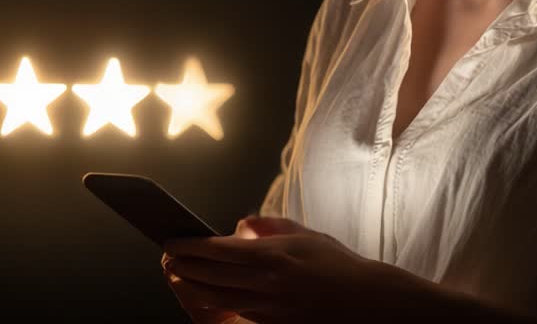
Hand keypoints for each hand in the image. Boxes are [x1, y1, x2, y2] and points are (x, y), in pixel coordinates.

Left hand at [161, 215, 388, 323]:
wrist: (368, 303)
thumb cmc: (338, 266)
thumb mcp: (306, 236)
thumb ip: (271, 226)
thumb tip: (242, 223)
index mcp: (275, 254)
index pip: (220, 249)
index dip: (192, 246)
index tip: (174, 241)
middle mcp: (268, 282)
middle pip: (213, 274)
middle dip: (185, 266)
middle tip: (168, 257)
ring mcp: (270, 307)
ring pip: (219, 297)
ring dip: (193, 286)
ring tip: (179, 276)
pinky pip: (235, 313)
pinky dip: (215, 303)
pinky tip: (204, 297)